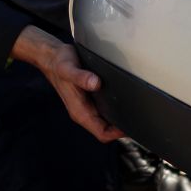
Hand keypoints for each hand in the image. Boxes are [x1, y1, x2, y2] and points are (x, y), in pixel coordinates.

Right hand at [10, 25, 123, 143]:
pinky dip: (115, 107)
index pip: (102, 133)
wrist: (52, 57)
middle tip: (138, 117)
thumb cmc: (59, 64)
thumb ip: (81, 77)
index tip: (130, 126)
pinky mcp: (90, 97)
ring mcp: (87, 106)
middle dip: (122, 127)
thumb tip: (95, 83)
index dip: (116, 134)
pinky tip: (124, 99)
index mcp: (80, 111)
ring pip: (107, 120)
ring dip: (119, 118)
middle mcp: (85, 111)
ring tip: (134, 110)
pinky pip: (105, 108)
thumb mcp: (68, 69)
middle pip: (107, 129)